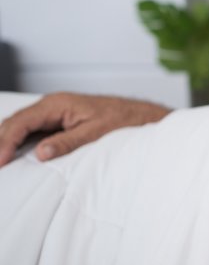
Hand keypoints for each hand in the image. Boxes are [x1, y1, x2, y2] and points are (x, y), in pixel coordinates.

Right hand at [0, 92, 170, 167]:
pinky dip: (19, 140)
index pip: (22, 122)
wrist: (138, 115)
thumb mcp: (95, 133)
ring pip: (20, 125)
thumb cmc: (121, 120)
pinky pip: (31, 129)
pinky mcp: (58, 120)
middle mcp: (52, 105)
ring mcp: (53, 112)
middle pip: (15, 122)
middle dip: (0, 141)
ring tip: (0, 159)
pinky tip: (13, 153)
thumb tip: (41, 153)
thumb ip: (68, 142)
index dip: (6, 141)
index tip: (0, 160)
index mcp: (57, 104)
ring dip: (6, 140)